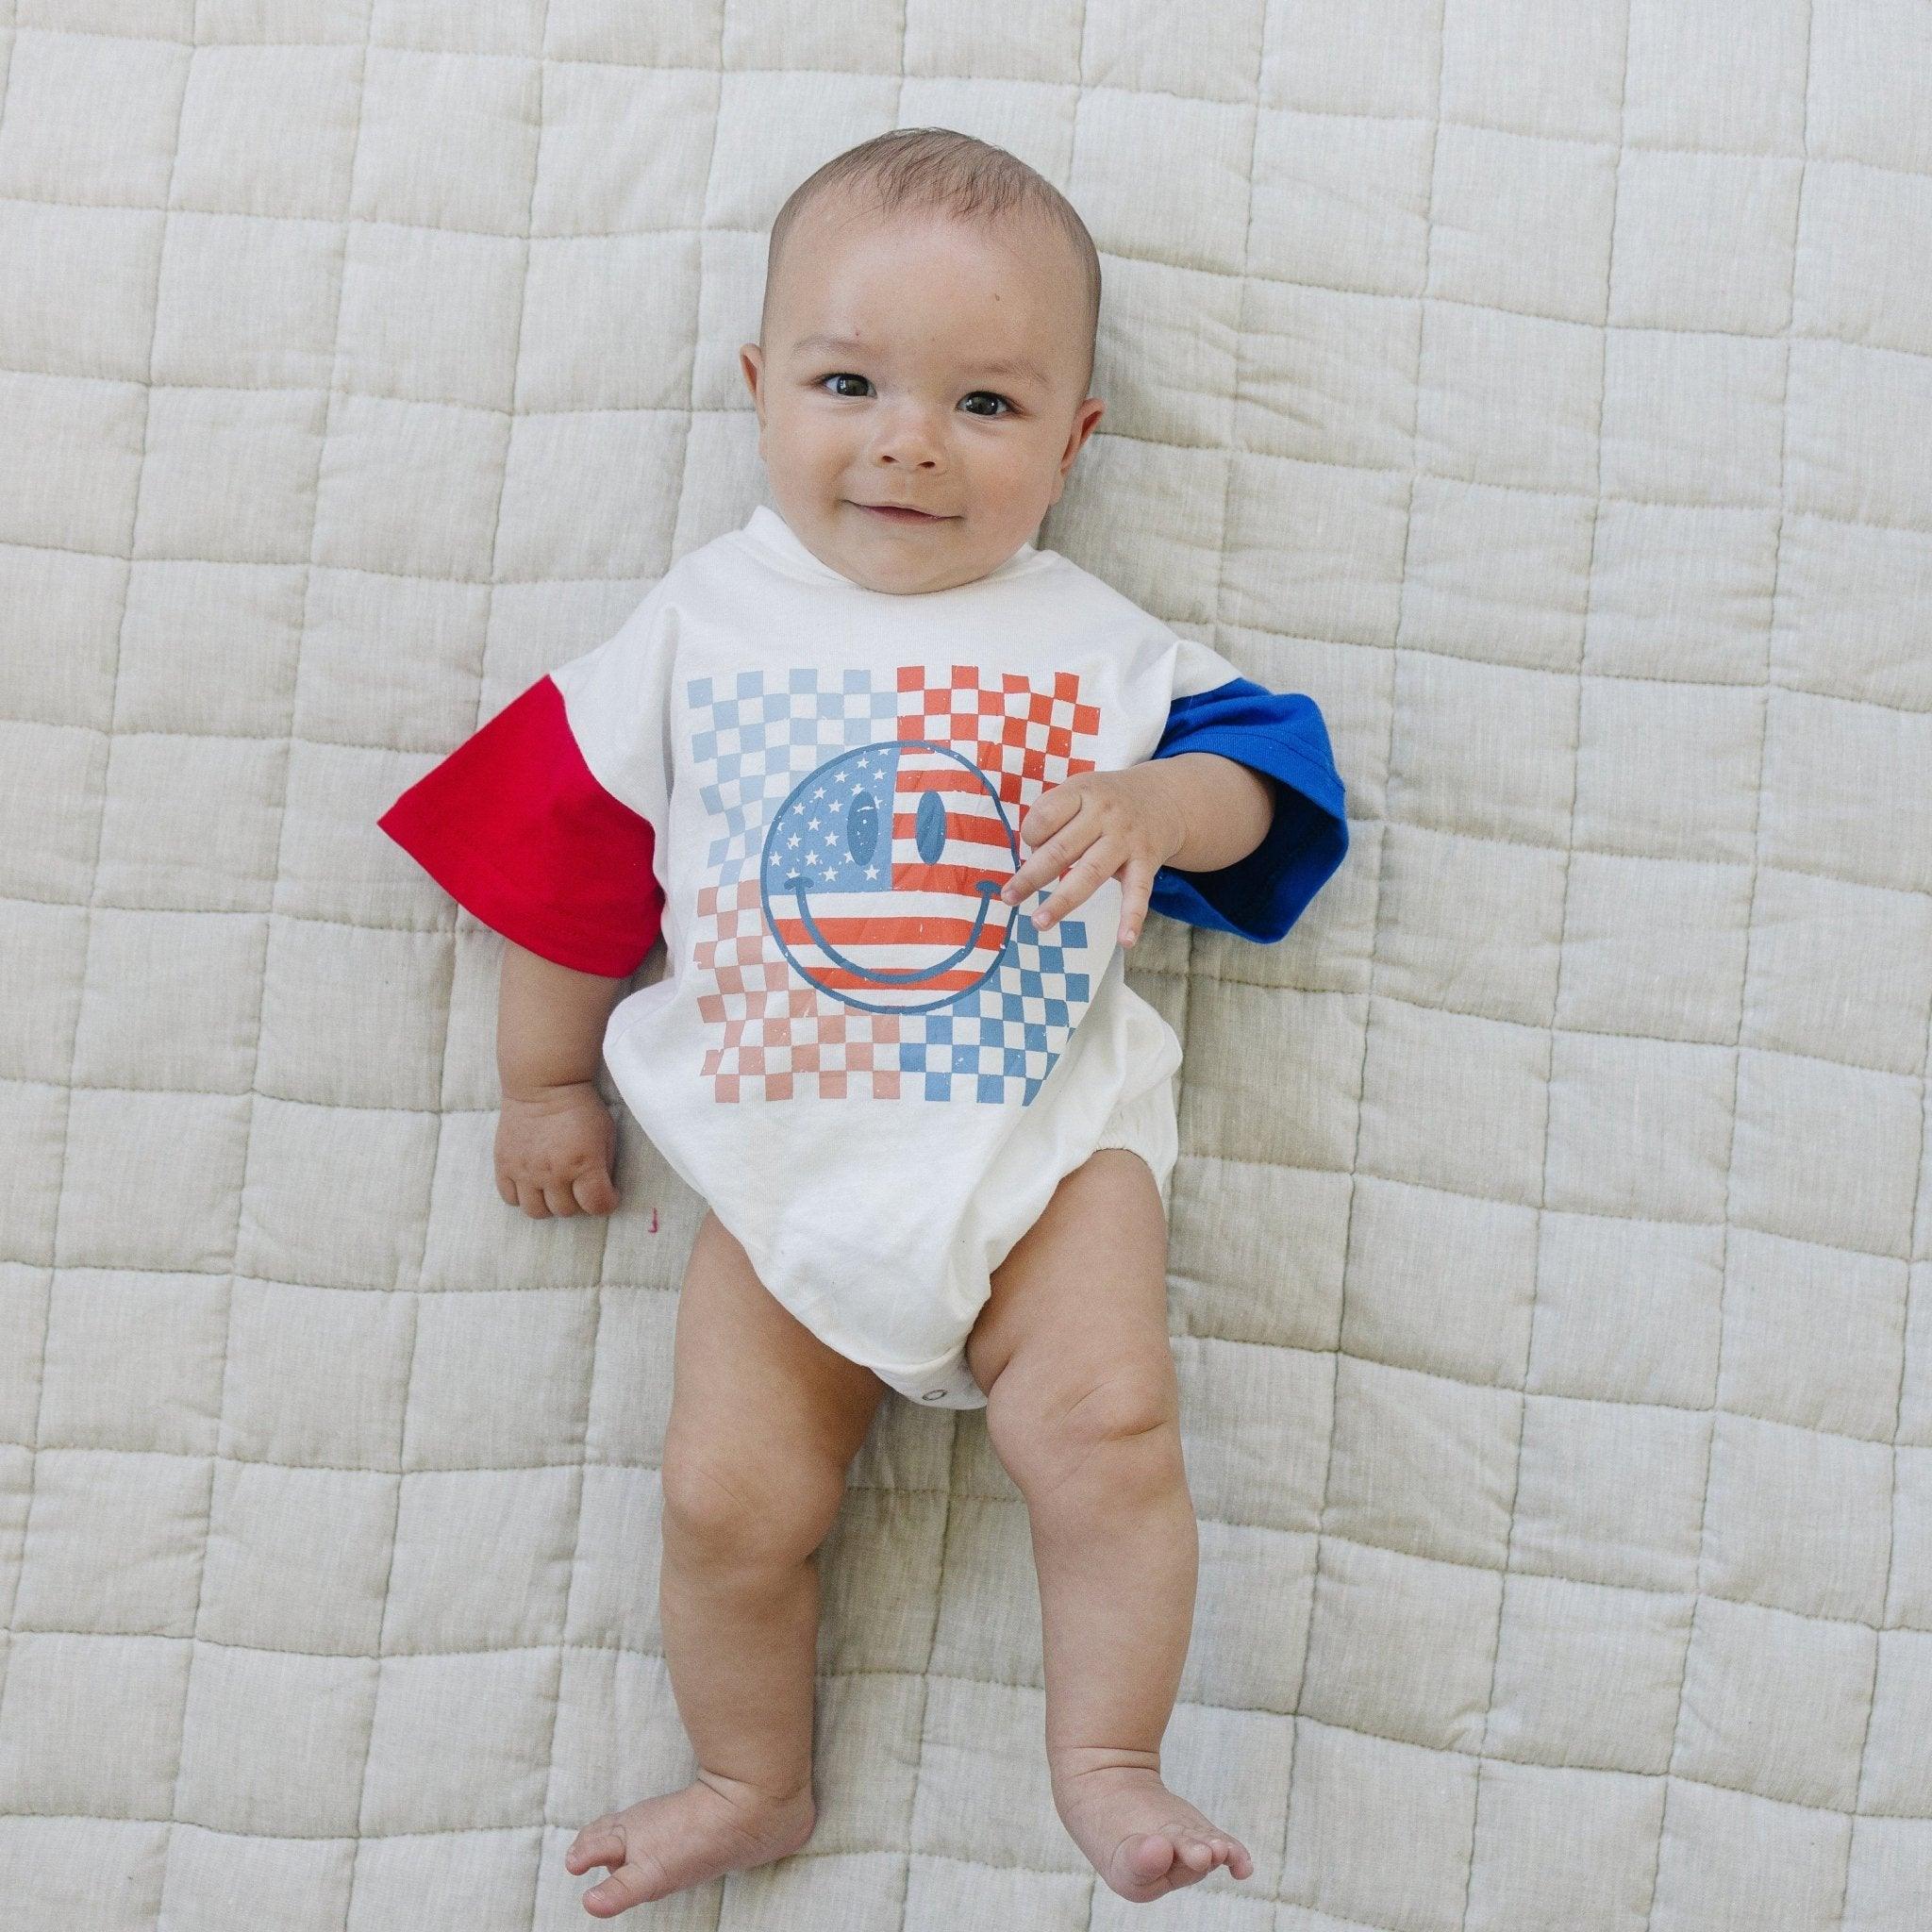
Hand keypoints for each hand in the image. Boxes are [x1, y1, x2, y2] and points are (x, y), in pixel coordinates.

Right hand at [495, 1081, 619, 1216]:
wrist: (543, 1083)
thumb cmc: (580, 1107)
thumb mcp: (606, 1133)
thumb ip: (604, 1165)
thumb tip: (602, 1189)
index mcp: (583, 1163)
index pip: (597, 1205)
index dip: (607, 1203)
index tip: (608, 1194)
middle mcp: (553, 1172)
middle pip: (566, 1211)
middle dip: (578, 1202)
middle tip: (580, 1186)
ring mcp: (526, 1171)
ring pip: (536, 1211)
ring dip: (549, 1204)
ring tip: (555, 1188)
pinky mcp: (504, 1165)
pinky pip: (510, 1198)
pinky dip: (523, 1196)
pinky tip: (533, 1183)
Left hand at [996, 765, 1187, 948]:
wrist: (1164, 798)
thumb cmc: (1106, 801)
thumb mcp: (1079, 791)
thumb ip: (1053, 816)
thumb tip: (1031, 859)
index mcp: (1082, 793)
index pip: (1045, 816)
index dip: (1030, 834)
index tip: (1031, 844)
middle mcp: (1105, 815)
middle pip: (1061, 849)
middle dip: (1031, 876)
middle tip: (1009, 897)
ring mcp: (1126, 840)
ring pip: (1090, 874)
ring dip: (1062, 901)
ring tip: (1039, 922)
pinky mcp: (1146, 862)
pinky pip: (1139, 892)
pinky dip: (1133, 917)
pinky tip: (1125, 941)